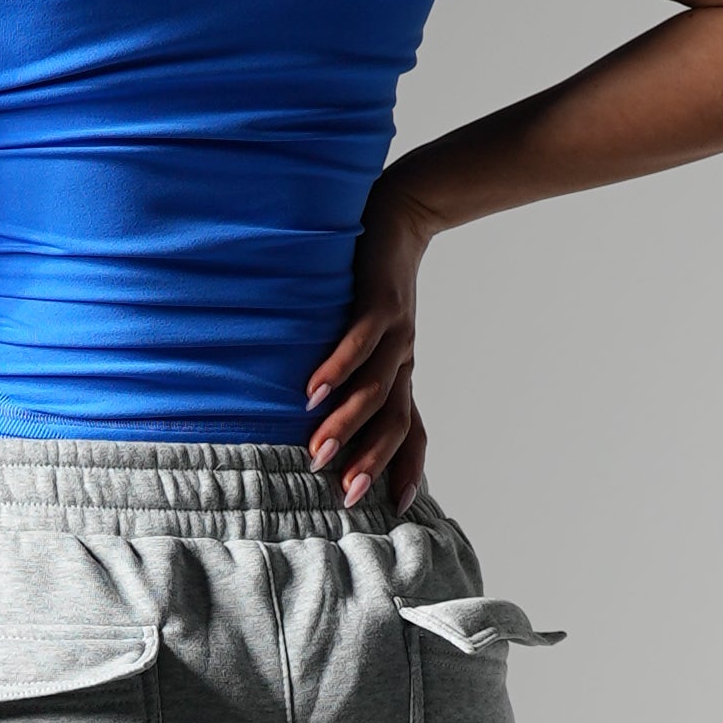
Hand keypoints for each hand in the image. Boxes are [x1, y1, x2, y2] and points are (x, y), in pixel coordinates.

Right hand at [306, 183, 432, 517]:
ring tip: (318, 453)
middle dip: (370, 462)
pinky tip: (313, 391)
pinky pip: (360, 342)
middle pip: (393, 422)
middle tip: (345, 498)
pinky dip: (337, 368)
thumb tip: (320, 402)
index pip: (409, 429)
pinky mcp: (382, 302)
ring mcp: (397, 333)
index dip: (404, 467)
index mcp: (400, 371)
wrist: (402, 213)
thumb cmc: (376, 275)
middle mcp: (403, 359)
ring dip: (347, 425)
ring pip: (375, 390)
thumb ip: (354, 366)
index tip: (393, 509)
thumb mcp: (370, 329)